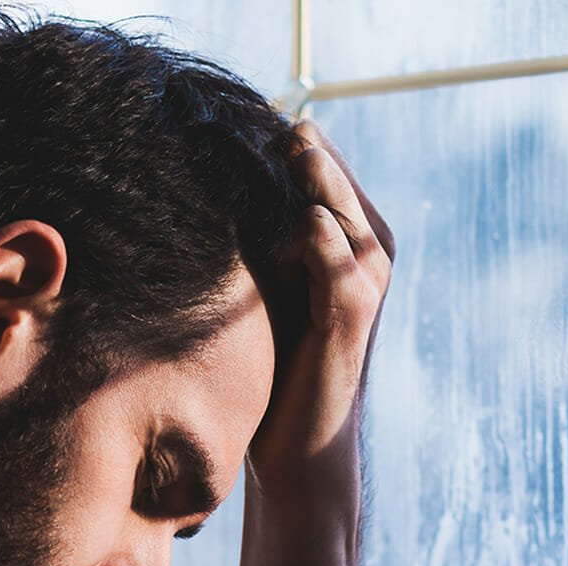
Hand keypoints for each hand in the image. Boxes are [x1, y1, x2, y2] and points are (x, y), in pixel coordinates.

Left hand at [248, 120, 394, 503]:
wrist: (299, 446)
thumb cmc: (274, 363)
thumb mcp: (264, 286)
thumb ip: (256, 236)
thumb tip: (198, 181)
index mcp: (349, 233)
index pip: (316, 158)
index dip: (268, 137)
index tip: (217, 117)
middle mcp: (369, 245)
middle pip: (324, 168)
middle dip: (280, 144)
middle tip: (225, 118)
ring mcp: (366, 274)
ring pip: (330, 199)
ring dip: (297, 174)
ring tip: (260, 148)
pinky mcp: (352, 306)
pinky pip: (330, 248)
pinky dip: (302, 228)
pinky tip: (271, 217)